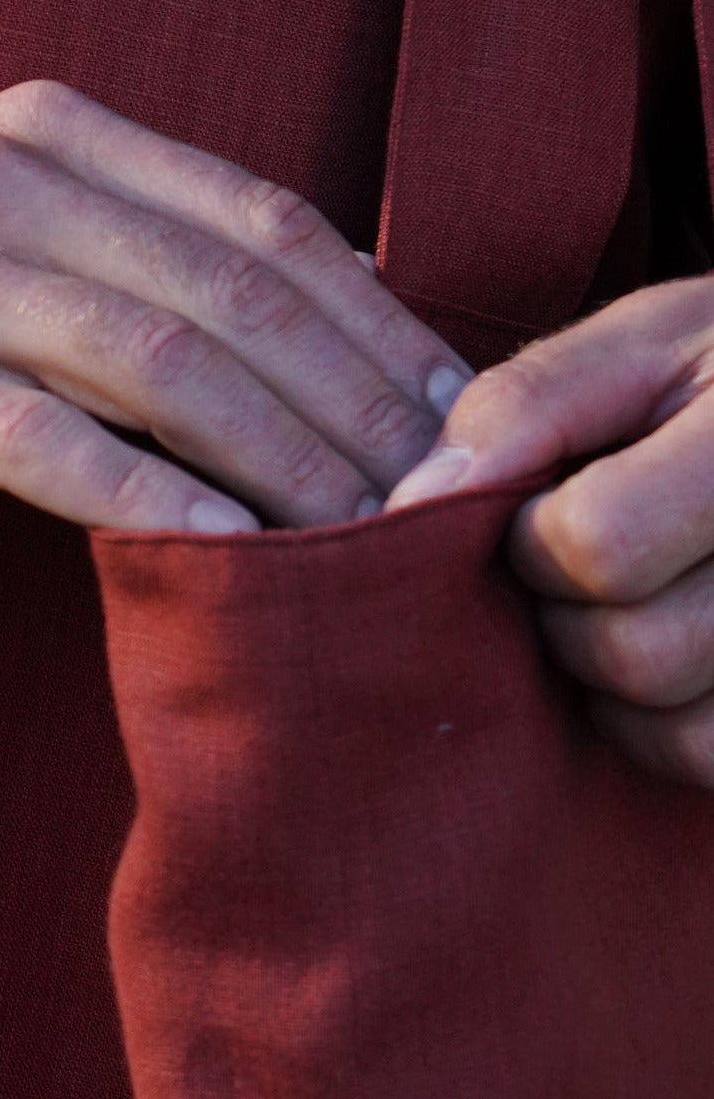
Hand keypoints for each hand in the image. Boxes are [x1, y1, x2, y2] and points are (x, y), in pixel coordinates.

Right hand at [0, 82, 464, 535]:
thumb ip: (77, 245)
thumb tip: (244, 335)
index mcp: (32, 132)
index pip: (264, 219)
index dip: (381, 323)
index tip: (454, 418)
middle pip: (242, 291)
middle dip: (366, 405)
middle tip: (447, 506)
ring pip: (168, 363)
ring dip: (291, 463)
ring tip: (373, 551)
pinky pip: (46, 443)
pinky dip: (154, 502)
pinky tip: (230, 560)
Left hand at [387, 281, 713, 782]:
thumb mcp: (648, 340)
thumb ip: (528, 406)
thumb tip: (414, 504)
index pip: (597, 545)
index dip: (533, 539)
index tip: (539, 507)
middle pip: (633, 652)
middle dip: (566, 617)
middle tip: (579, 562)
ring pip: (674, 727)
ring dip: (610, 680)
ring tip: (626, 602)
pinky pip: (709, 758)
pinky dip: (665, 728)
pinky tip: (670, 650)